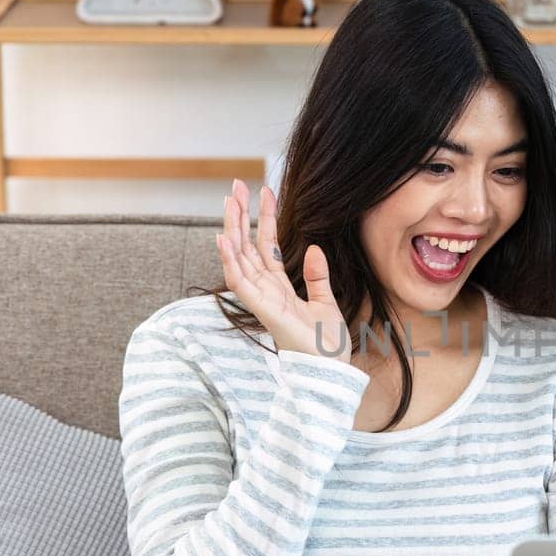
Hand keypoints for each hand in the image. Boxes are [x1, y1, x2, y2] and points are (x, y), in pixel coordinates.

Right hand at [217, 178, 349, 358]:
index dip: (264, 219)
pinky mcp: (263, 311)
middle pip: (247, 247)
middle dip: (241, 216)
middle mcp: (266, 291)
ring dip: (231, 230)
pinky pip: (240, 283)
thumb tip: (312, 248)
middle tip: (235, 185)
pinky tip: (224, 239)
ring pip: (238, 259)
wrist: (331, 371)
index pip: (266, 247)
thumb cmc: (326, 345)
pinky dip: (230, 262)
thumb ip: (316, 276)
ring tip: (228, 201)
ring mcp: (261, 300)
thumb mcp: (326, 302)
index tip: (265, 191)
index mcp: (279, 288)